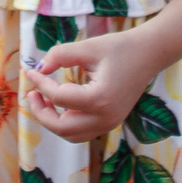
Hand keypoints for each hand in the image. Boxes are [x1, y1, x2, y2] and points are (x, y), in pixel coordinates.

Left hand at [22, 28, 168, 144]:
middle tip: (32, 94)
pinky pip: (81, 132)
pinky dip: (66, 122)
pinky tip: (59, 103)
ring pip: (71, 135)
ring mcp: (109, 124)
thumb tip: (39, 68)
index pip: (59, 98)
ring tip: (43, 99)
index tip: (31, 71)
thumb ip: (60, 55)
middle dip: (41, 113)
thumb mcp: (88, 47)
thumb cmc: (119, 47)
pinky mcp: (110, 123)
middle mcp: (105, 118)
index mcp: (100, 98)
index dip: (41, 84)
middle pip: (62, 128)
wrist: (149, 54)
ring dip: (52, 121)